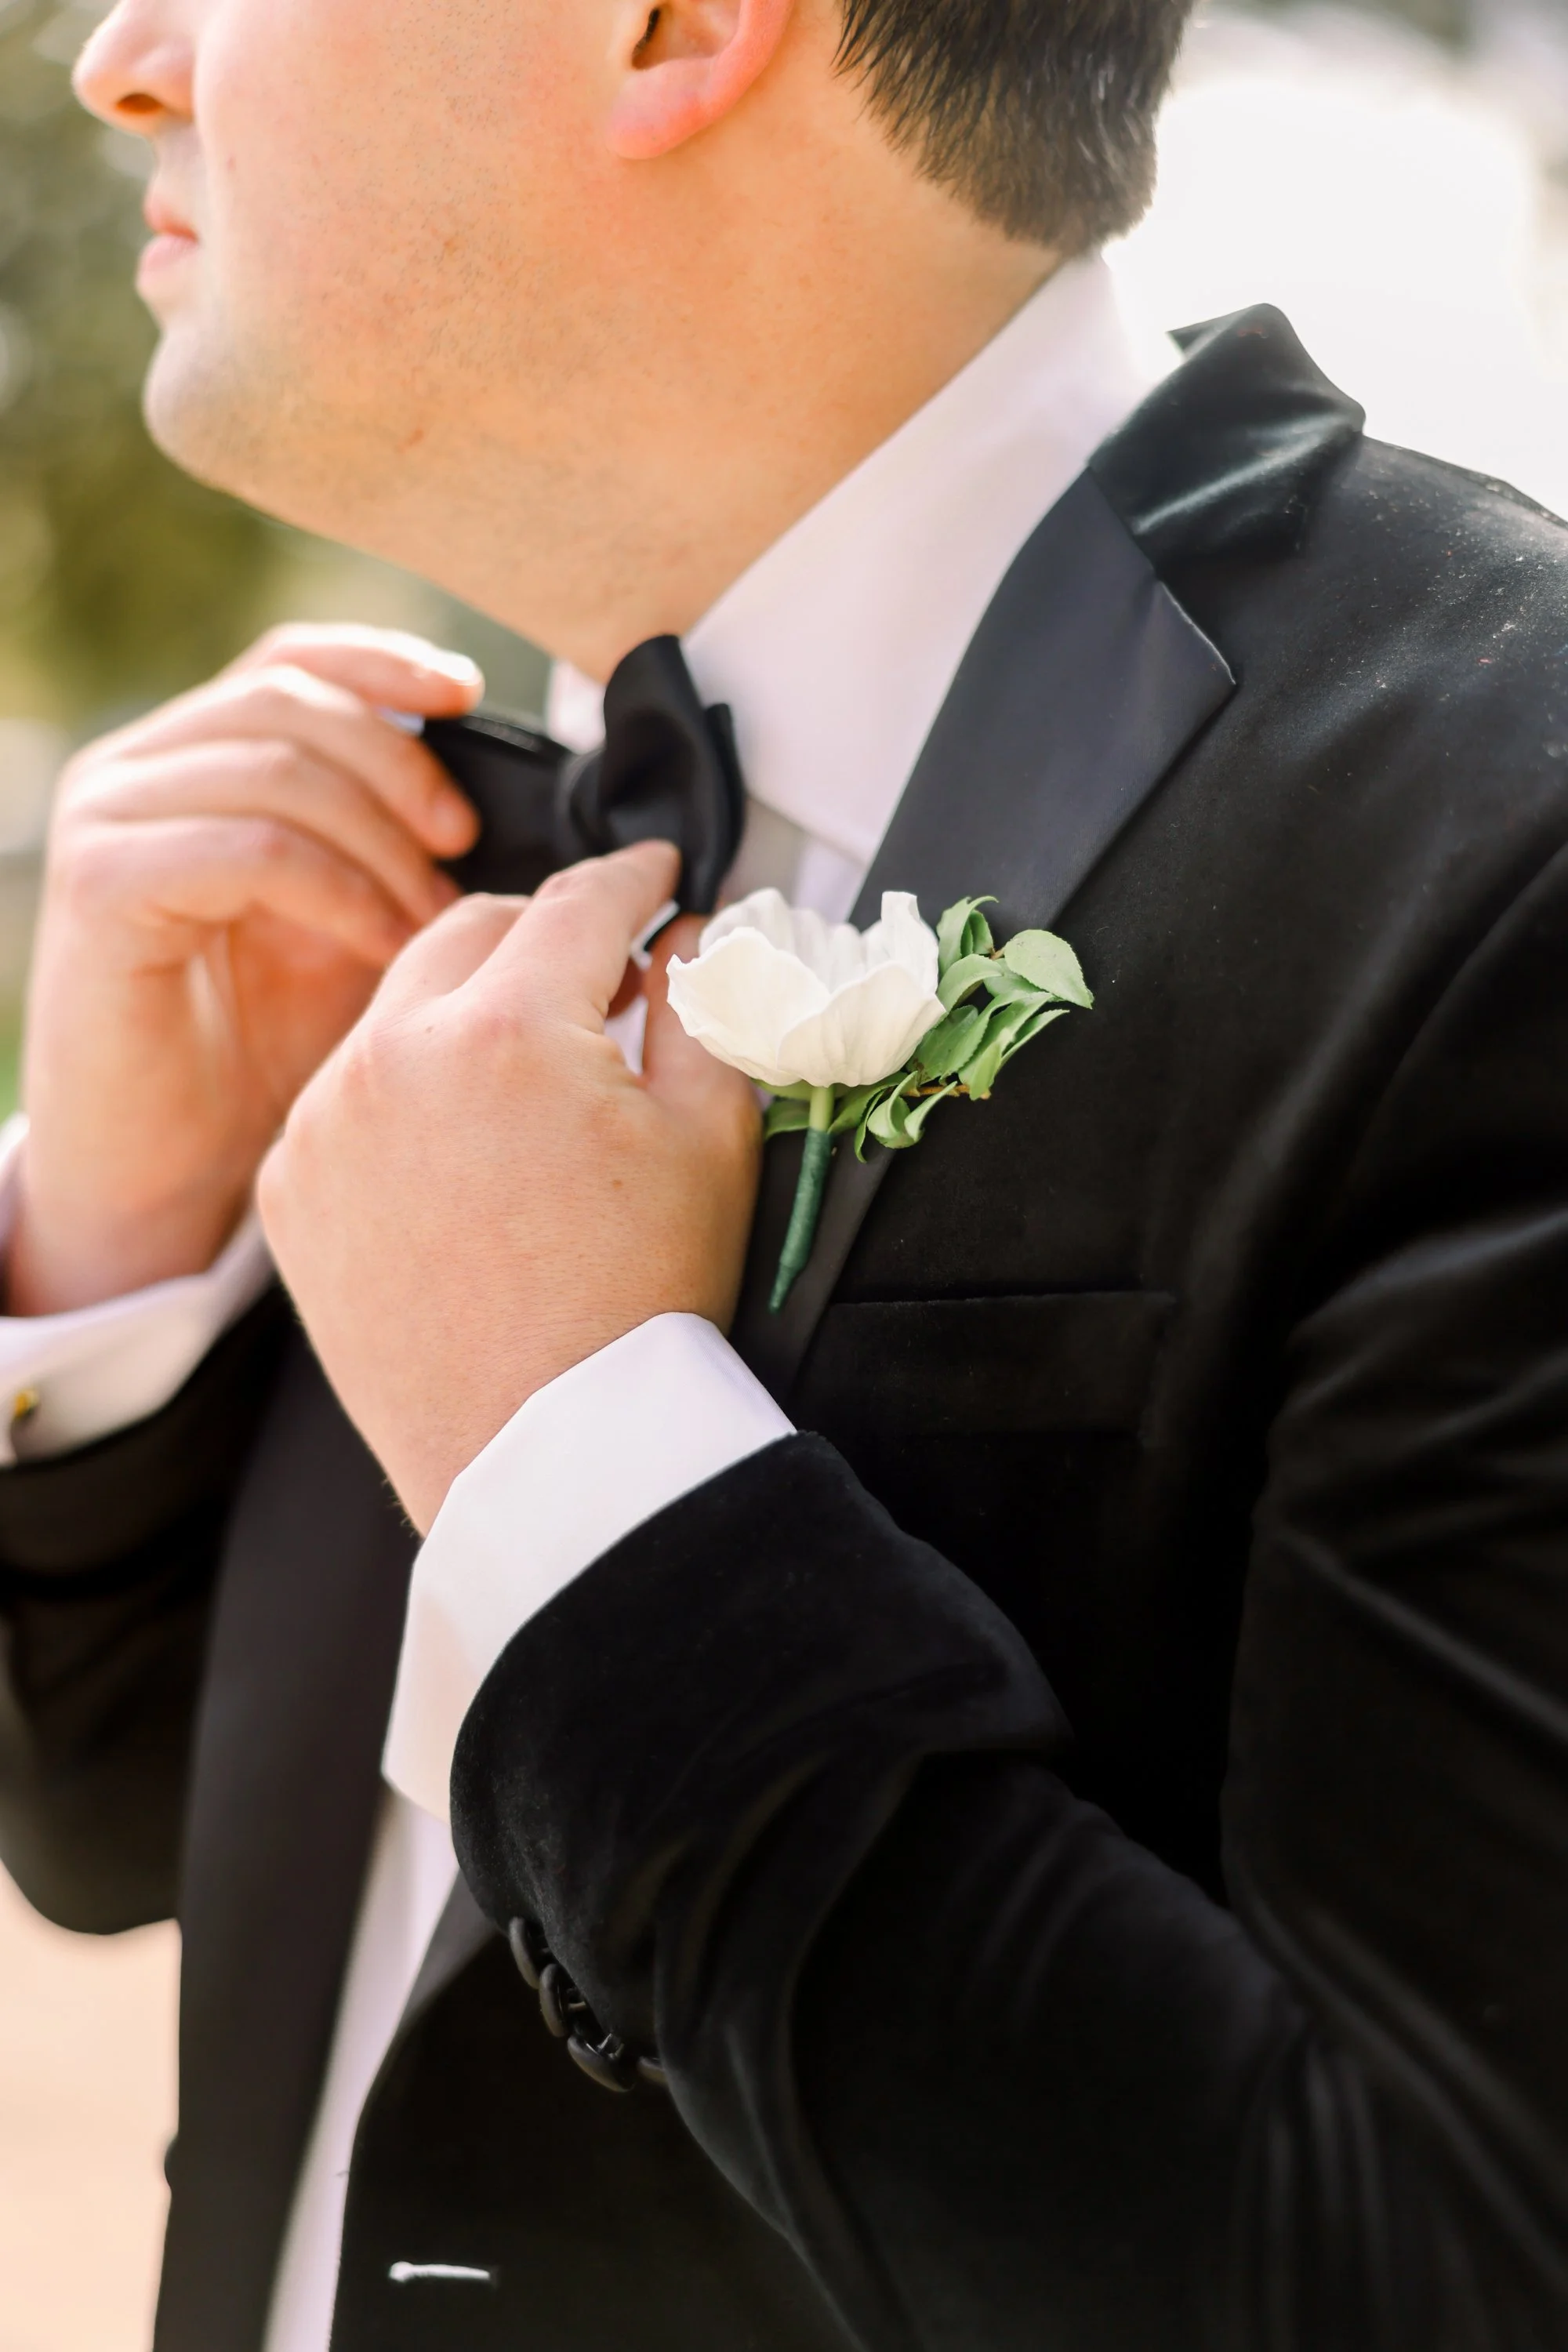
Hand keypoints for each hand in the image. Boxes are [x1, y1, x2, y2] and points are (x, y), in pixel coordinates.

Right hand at [9, 625, 482, 1313]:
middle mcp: (138, 771)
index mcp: (196, 760)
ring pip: (280, 770)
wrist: (170, 1170)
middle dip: (401, 767)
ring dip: (381, 841)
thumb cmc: (269, 1056)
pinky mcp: (103, 884)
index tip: (473, 695)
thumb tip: (509, 804)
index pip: (291, 660)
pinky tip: (384, 946)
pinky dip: (338, 890)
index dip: (385, 662)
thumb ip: (399, 851)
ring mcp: (110, 820)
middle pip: (293, 703)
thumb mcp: (357, 926)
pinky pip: (249, 847)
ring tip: (434, 919)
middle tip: (465, 845)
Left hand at [257, 841, 759, 1532]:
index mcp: (505, 1033)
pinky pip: (348, 1089)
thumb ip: (705, 1007)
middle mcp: (392, 1059)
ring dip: (467, 1005)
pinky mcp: (290, 1185)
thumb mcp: (710, 1140)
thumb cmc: (634, 1309)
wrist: (545, 1452)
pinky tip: (465, 1138)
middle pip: (473, 927)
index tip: (653, 877)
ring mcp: (325, 1123)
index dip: (633, 878)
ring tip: (532, 1067)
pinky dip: (404, 1085)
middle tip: (601, 966)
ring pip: (399, 1002)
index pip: (578, 901)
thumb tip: (685, 941)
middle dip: (543, 929)